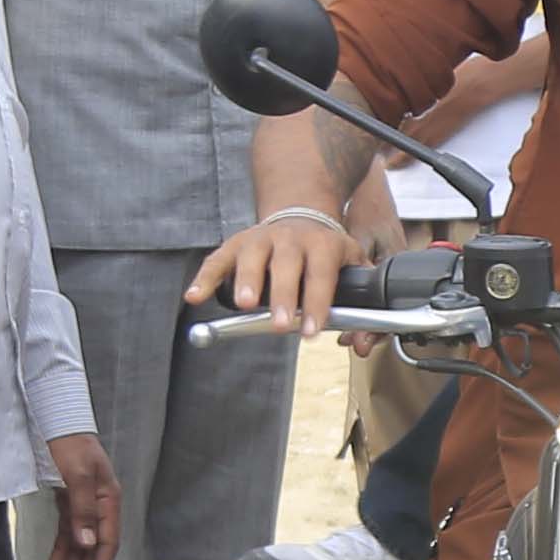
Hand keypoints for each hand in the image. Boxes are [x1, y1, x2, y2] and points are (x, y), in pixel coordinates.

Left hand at [44, 431, 121, 559]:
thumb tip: (87, 543)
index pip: (107, 540)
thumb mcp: (75, 475)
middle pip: (93, 547)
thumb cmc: (68, 443)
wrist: (55, 418)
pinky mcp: (69, 500)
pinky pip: (67, 531)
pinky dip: (62, 549)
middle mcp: (99, 504)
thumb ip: (82, 510)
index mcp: (108, 499)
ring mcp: (84, 503)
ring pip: (80, 543)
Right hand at [186, 207, 358, 338]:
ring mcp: (261, 238)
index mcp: (323, 245)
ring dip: (247, 280)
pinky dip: (205, 278)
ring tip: (244, 304)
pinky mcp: (237, 242)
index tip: (311, 331)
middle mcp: (291, 238)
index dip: (317, 302)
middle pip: (286, 265)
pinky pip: (218, 259)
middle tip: (280, 324)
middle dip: (283, 295)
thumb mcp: (353, 266)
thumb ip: (364, 304)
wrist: (302, 213)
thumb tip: (364, 346)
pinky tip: (195, 297)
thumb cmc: (326, 252)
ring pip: (252, 256)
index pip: (322, 275)